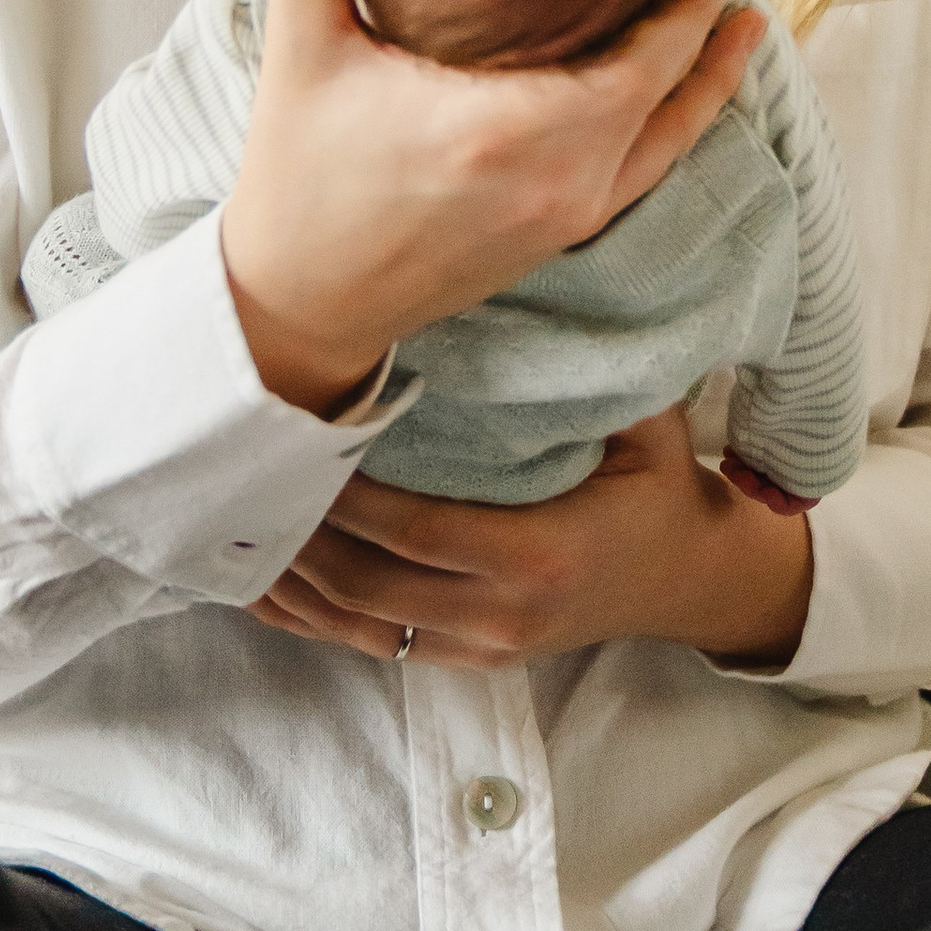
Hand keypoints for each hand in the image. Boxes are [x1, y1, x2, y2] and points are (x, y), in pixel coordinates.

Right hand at [219, 0, 762, 416]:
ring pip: (675, 135)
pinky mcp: (562, 233)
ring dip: (713, 69)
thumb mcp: (301, 52)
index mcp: (510, 131)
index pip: (651, 51)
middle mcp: (561, 179)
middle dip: (714, 1)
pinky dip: (680, 120)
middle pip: (678, 83)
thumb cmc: (297, 179)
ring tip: (746, 9)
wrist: (301, 305)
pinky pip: (648, 167)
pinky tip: (690, 85)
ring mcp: (570, 214)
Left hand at [251, 405, 815, 670]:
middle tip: (240, 473)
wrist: (694, 576)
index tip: (292, 438)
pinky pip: (374, 646)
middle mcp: (504, 612)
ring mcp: (485, 644)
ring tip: (236, 521)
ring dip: (292, 578)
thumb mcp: (644, 417)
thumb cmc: (660, 483)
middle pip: (365, 582)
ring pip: (357, 623)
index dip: (343, 491)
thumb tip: (526, 271)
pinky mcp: (471, 659)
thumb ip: (583, 365)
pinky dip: (313, 617)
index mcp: (540, 552)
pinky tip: (267, 583)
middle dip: (298, 531)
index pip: (412, 527)